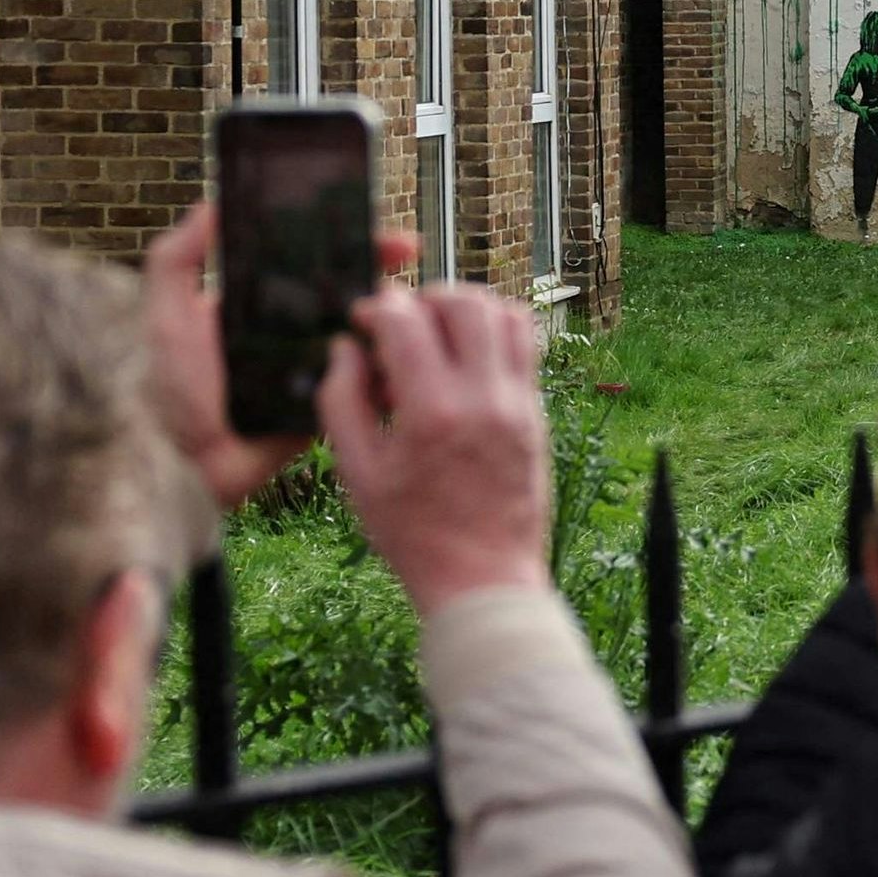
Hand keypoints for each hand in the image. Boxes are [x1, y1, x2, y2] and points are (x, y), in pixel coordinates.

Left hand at [142, 204, 419, 509]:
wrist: (187, 463)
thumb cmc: (170, 389)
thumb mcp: (166, 315)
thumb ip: (176, 258)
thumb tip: (210, 203)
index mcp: (262, 302)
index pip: (314, 261)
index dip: (350, 242)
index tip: (386, 233)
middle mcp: (293, 330)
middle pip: (351, 293)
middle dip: (385, 276)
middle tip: (408, 262)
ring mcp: (315, 369)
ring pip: (367, 337)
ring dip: (395, 322)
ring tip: (411, 314)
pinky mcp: (328, 406)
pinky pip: (367, 385)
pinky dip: (390, 371)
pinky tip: (407, 361)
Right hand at [317, 284, 550, 608]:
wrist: (482, 576)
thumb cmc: (413, 533)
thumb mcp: (358, 473)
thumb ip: (341, 401)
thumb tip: (345, 348)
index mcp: (433, 414)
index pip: (406, 320)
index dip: (375, 308)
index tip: (361, 324)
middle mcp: (483, 398)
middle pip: (462, 302)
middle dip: (422, 299)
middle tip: (399, 325)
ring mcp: (518, 402)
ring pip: (503, 312)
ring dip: (463, 309)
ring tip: (434, 337)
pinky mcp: (536, 412)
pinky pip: (526, 344)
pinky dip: (494, 331)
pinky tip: (464, 359)